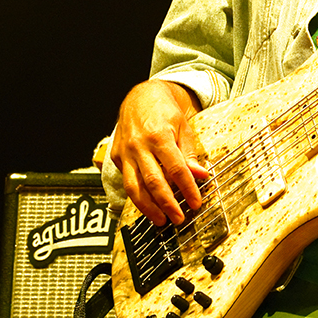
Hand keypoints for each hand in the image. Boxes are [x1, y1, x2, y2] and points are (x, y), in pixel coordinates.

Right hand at [110, 79, 209, 225]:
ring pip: (134, 187)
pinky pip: (127, 181)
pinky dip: (137, 196)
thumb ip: (190, 153)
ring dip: (148, 208)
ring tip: (161, 220)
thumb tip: (200, 175)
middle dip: (167, 204)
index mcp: (159, 135)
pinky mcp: (117, 157)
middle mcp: (139, 145)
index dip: (187, 188)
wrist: (140, 97)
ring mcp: (125, 152)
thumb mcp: (183, 127)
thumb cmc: (164, 111)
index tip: (195, 203)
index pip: (176, 169)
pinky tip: (148, 206)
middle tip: (178, 218)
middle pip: (153, 182)